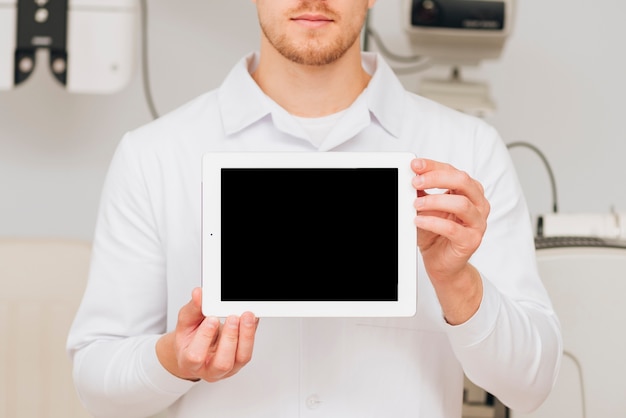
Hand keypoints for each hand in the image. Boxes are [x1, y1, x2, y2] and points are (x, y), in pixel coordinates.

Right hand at [156, 287, 258, 381]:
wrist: (197, 347)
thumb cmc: (190, 338)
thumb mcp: (186, 322)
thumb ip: (193, 308)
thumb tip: (199, 294)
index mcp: (189, 363)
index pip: (195, 356)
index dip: (205, 338)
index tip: (212, 319)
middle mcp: (210, 370)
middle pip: (222, 363)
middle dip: (230, 338)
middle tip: (233, 317)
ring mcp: (228, 368)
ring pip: (241, 358)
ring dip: (245, 335)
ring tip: (246, 316)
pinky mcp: (240, 361)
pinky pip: (249, 349)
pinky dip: (251, 333)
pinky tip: (251, 319)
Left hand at [411, 158, 488, 322]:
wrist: (441, 262)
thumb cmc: (435, 233)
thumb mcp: (426, 207)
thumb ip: (422, 191)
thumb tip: (411, 174)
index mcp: (469, 192)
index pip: (453, 171)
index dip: (433, 166)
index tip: (415, 165)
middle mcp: (478, 205)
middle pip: (463, 182)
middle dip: (437, 178)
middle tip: (415, 181)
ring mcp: (477, 223)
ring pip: (461, 204)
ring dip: (435, 201)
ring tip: (416, 203)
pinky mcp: (471, 241)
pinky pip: (453, 229)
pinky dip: (433, 222)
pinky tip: (418, 220)